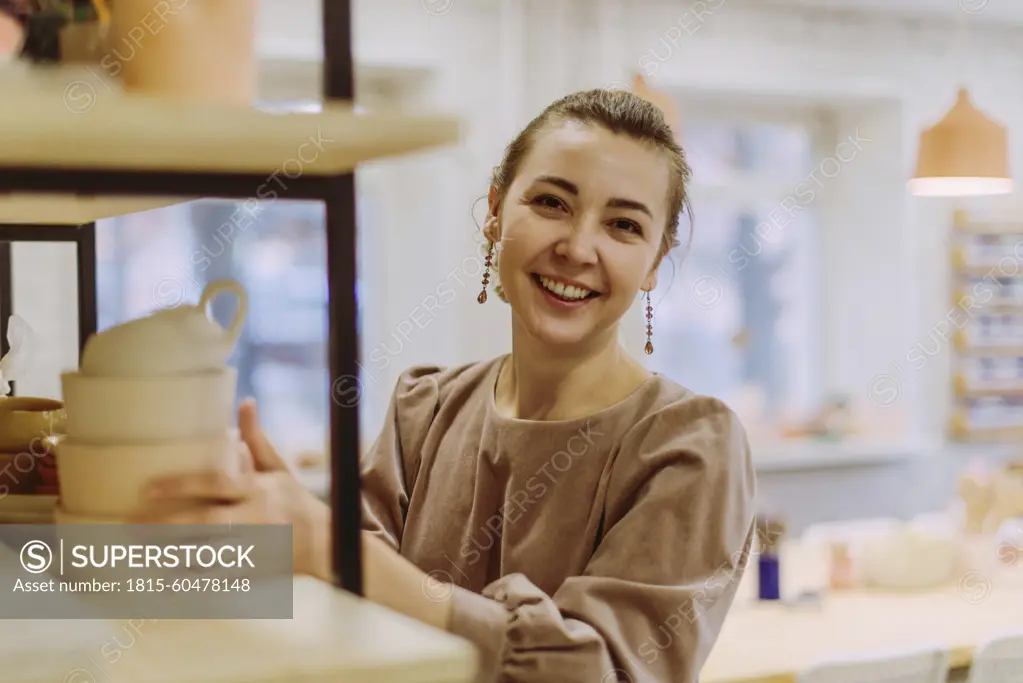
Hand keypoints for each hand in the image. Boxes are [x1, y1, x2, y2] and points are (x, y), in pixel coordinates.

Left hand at [132, 399, 331, 581]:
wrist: (324, 542)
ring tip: (136, 551)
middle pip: (204, 522)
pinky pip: (216, 576)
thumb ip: (257, 439)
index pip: (216, 484)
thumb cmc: (295, 500)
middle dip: (165, 525)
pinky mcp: (253, 569)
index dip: (181, 486)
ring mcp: (253, 546)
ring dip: (169, 553)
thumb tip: (245, 402)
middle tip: (129, 524)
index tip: (147, 489)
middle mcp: (255, 517)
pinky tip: (162, 577)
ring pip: (206, 552)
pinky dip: (189, 578)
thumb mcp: (279, 467)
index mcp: (258, 489)